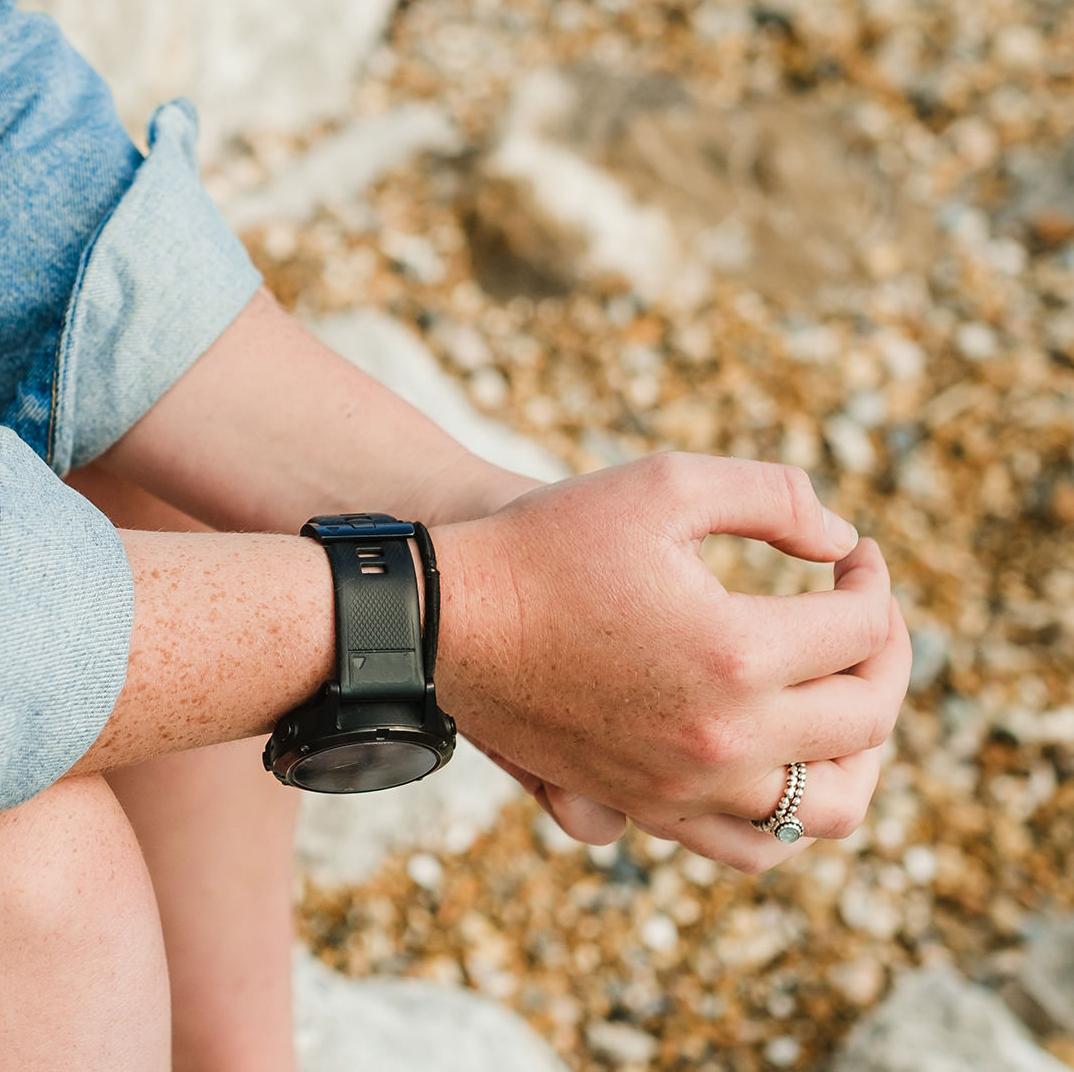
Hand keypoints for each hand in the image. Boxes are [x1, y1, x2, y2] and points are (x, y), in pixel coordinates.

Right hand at [430, 452, 909, 872]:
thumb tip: (844, 543)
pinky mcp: (649, 807)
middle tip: (862, 612)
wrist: (444, 618)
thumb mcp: (664, 483)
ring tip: (842, 697)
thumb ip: (776, 496)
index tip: (851, 554)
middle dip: (884, 655)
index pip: (862, 627)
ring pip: (830, 806)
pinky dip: (794, 811)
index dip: (871, 580)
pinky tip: (782, 758)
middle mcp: (724, 736)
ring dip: (860, 751)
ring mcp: (687, 785)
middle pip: (866, 717)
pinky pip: (755, 845)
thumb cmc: (548, 540)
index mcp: (737, 650)